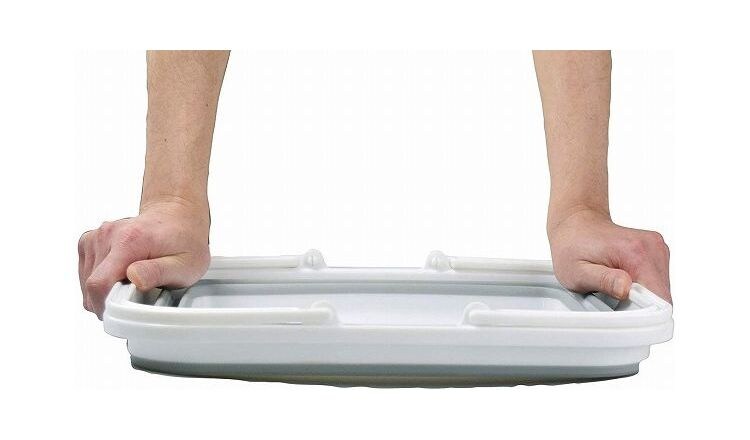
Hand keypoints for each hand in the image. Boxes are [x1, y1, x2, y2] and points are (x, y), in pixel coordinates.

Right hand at [78, 200, 209, 318]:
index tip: (124, 311)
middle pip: (91, 285)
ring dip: (106, 289)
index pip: (99, 284)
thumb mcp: (185, 265)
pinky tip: (122, 274)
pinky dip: (101, 280)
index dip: (107, 306)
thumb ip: (158, 272)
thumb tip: (134, 278)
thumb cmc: (184, 241)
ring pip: (86, 281)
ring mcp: (96, 236)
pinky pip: (86, 272)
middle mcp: (107, 235)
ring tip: (132, 281)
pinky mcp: (90, 240)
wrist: (178, 216)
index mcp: (129, 240)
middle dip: (110, 299)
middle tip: (138, 294)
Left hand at [547, 208, 670, 302]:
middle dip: (640, 305)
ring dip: (641, 296)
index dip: (645, 313)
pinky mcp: (656, 252)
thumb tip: (626, 290)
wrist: (574, 223)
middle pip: (662, 296)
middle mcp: (653, 247)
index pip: (660, 297)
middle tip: (611, 297)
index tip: (623, 312)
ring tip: (614, 286)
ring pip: (660, 290)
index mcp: (637, 253)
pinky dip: (641, 287)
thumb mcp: (577, 271)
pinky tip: (621, 279)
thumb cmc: (572, 247)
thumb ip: (603, 282)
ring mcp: (657, 248)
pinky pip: (656, 281)